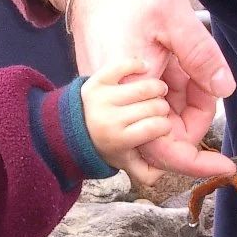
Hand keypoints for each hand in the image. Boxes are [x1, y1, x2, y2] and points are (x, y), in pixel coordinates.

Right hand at [27, 0, 235, 181]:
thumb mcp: (173, 15)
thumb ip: (200, 55)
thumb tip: (223, 89)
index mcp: (129, 86)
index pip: (160, 144)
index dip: (192, 162)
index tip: (225, 166)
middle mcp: (119, 100)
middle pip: (162, 137)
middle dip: (195, 118)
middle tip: (211, 79)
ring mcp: (119, 96)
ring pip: (159, 122)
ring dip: (186, 104)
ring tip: (197, 65)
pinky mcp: (122, 89)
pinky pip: (152, 107)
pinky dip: (176, 96)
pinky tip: (187, 71)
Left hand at [81, 58, 175, 183]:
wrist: (70, 130)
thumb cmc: (104, 145)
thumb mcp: (123, 162)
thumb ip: (146, 172)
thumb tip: (166, 170)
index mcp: (119, 140)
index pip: (156, 127)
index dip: (164, 125)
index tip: (162, 126)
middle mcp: (110, 118)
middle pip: (154, 107)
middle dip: (162, 109)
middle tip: (159, 111)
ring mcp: (104, 98)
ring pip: (145, 87)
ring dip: (157, 88)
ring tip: (158, 92)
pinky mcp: (98, 80)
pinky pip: (124, 66)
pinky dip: (138, 65)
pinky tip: (145, 69)